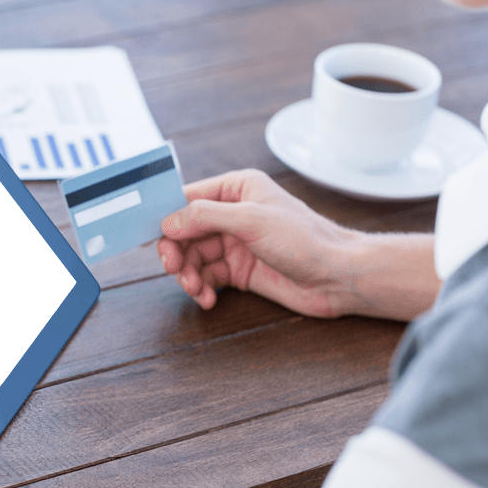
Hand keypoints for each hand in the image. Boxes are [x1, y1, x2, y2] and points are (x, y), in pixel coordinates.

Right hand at [159, 169, 359, 315]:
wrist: (337, 277)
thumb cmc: (305, 240)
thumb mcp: (251, 220)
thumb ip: (205, 217)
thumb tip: (168, 222)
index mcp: (237, 189)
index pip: (188, 198)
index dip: (166, 216)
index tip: (149, 235)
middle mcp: (233, 214)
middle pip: (185, 231)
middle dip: (176, 251)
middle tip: (173, 268)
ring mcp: (235, 243)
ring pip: (193, 257)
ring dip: (187, 274)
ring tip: (194, 288)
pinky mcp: (239, 270)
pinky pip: (207, 277)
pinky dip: (202, 288)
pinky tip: (207, 298)